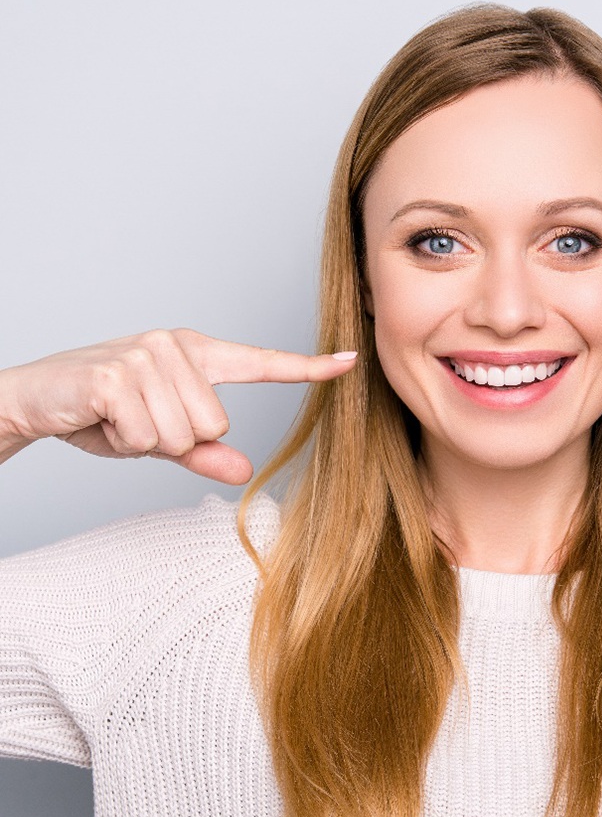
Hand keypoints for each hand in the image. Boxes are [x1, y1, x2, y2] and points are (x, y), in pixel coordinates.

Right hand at [0, 328, 357, 482]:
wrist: (35, 400)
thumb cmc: (102, 414)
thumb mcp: (162, 438)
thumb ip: (205, 452)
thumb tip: (246, 469)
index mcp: (196, 354)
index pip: (261, 363)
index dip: (308, 367)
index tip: (350, 361)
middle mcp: (176, 346)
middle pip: (218, 424)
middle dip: (176, 439)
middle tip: (137, 421)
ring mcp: (148, 355)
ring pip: (186, 434)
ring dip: (148, 441)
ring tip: (119, 418)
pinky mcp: (120, 374)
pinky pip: (150, 435)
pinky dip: (124, 440)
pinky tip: (103, 417)